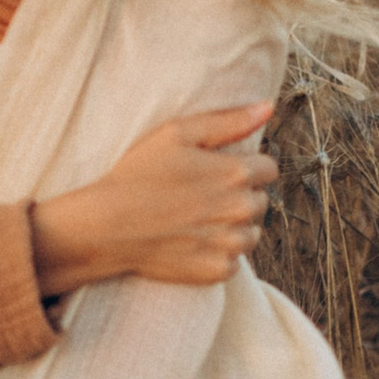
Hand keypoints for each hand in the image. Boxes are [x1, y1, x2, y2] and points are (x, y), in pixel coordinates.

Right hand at [31, 102, 278, 293]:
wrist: (108, 226)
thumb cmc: (138, 174)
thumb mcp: (178, 134)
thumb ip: (229, 121)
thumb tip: (268, 108)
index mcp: (236, 173)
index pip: (270, 169)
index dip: (245, 168)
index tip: (218, 172)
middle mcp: (240, 210)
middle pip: (260, 201)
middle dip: (239, 197)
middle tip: (201, 197)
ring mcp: (230, 243)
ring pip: (251, 233)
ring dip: (233, 227)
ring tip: (196, 220)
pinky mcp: (218, 270)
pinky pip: (234, 260)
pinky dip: (218, 254)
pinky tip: (191, 242)